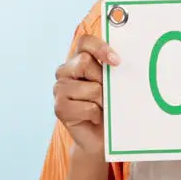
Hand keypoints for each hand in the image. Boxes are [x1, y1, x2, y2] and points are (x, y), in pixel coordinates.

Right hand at [53, 34, 119, 155]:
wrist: (100, 137)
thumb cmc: (110, 107)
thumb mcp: (114, 84)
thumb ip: (112, 71)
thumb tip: (121, 62)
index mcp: (78, 59)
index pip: (84, 42)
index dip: (100, 47)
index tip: (117, 61)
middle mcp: (65, 71)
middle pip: (85, 62)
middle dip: (103, 79)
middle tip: (109, 92)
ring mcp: (59, 89)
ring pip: (91, 87)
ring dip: (103, 101)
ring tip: (102, 108)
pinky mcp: (59, 107)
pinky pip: (87, 107)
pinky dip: (96, 114)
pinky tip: (94, 118)